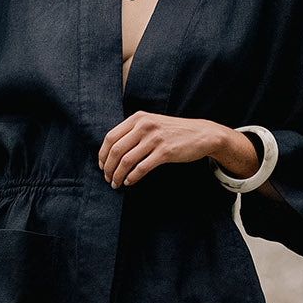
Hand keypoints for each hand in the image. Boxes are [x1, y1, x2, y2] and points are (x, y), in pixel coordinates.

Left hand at [98, 112, 257, 188]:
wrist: (201, 134)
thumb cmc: (173, 131)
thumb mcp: (151, 123)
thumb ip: (133, 131)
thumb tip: (112, 151)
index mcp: (138, 118)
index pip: (111, 137)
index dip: (102, 154)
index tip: (102, 166)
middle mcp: (144, 126)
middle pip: (116, 150)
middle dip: (108, 168)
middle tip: (107, 178)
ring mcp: (155, 139)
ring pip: (127, 161)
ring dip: (118, 175)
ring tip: (116, 183)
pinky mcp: (165, 152)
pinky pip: (142, 168)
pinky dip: (132, 177)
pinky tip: (130, 182)